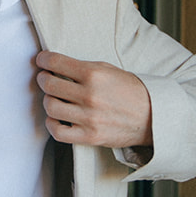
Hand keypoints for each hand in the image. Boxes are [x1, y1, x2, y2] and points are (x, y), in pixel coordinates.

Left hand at [34, 51, 151, 150]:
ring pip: (50, 107)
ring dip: (48, 100)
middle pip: (49, 85)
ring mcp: (89, 118)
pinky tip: (56, 118)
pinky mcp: (89, 136)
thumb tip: (57, 65)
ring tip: (54, 98)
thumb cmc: (131, 91)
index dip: (43, 60)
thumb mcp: (110, 70)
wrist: (153, 116)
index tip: (42, 61)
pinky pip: (58, 132)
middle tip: (46, 78)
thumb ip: (83, 68)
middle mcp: (90, 95)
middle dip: (43, 79)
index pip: (56, 63)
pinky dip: (52, 124)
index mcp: (94, 75)